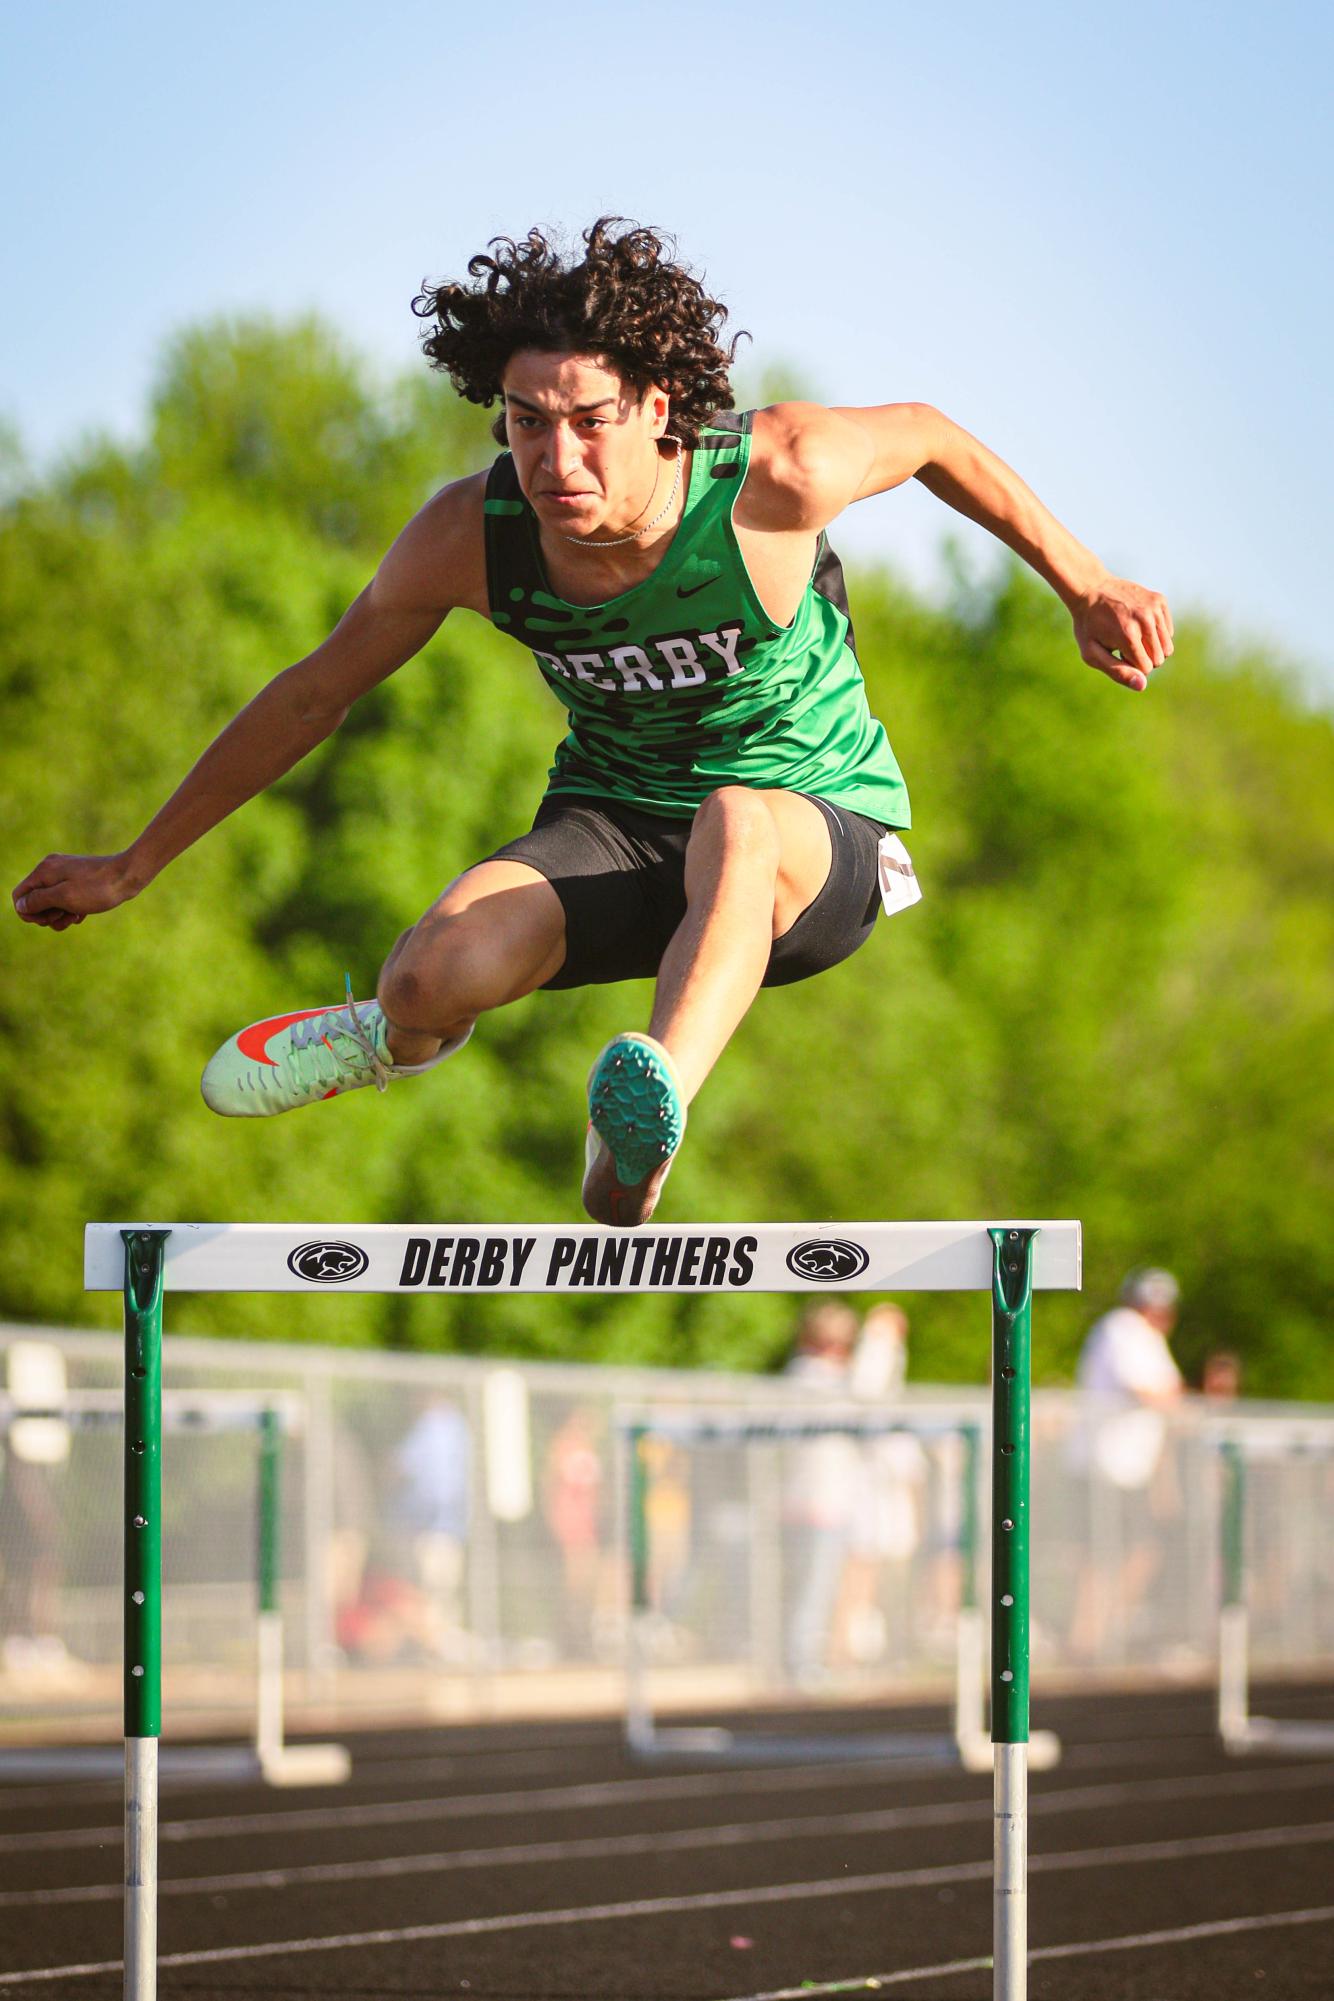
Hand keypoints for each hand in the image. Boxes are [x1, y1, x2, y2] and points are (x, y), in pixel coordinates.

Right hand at [12, 852, 141, 931]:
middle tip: (67, 916)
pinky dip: (71, 909)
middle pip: (35, 901)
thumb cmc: (98, 888)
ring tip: (77, 915)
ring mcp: (64, 874)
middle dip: (48, 915)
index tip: (47, 920)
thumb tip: (20, 906)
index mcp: (44, 871)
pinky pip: (65, 900)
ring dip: (61, 915)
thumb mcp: (64, 898)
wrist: (129, 875)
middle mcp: (50, 869)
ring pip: (51, 903)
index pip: (19, 896)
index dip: (29, 913)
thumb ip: (38, 901)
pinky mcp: (77, 880)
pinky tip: (84, 913)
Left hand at [1071, 577, 1173, 690]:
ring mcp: (1154, 608)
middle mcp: (1145, 620)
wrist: (1091, 589)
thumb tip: (1142, 685)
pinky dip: (1156, 633)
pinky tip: (1138, 623)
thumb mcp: (1092, 654)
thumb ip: (1117, 672)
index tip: (1117, 653)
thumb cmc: (1089, 627)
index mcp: (1128, 636)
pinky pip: (1168, 631)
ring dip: (1151, 647)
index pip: (1146, 668)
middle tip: (1123, 644)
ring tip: (1132, 635)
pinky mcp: (1160, 600)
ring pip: (1167, 647)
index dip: (1131, 665)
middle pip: (1159, 659)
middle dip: (1143, 658)